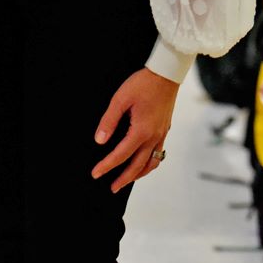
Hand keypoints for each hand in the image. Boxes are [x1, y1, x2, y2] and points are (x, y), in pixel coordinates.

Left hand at [92, 67, 178, 193]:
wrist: (166, 74)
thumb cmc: (143, 83)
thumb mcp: (120, 99)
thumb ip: (109, 121)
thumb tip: (99, 141)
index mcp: (141, 131)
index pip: (121, 155)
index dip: (107, 166)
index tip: (96, 174)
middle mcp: (154, 137)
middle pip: (138, 166)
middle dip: (124, 178)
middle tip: (111, 188)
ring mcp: (162, 134)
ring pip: (151, 163)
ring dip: (138, 174)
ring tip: (127, 180)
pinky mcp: (165, 129)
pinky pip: (158, 154)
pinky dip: (149, 163)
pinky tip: (144, 162)